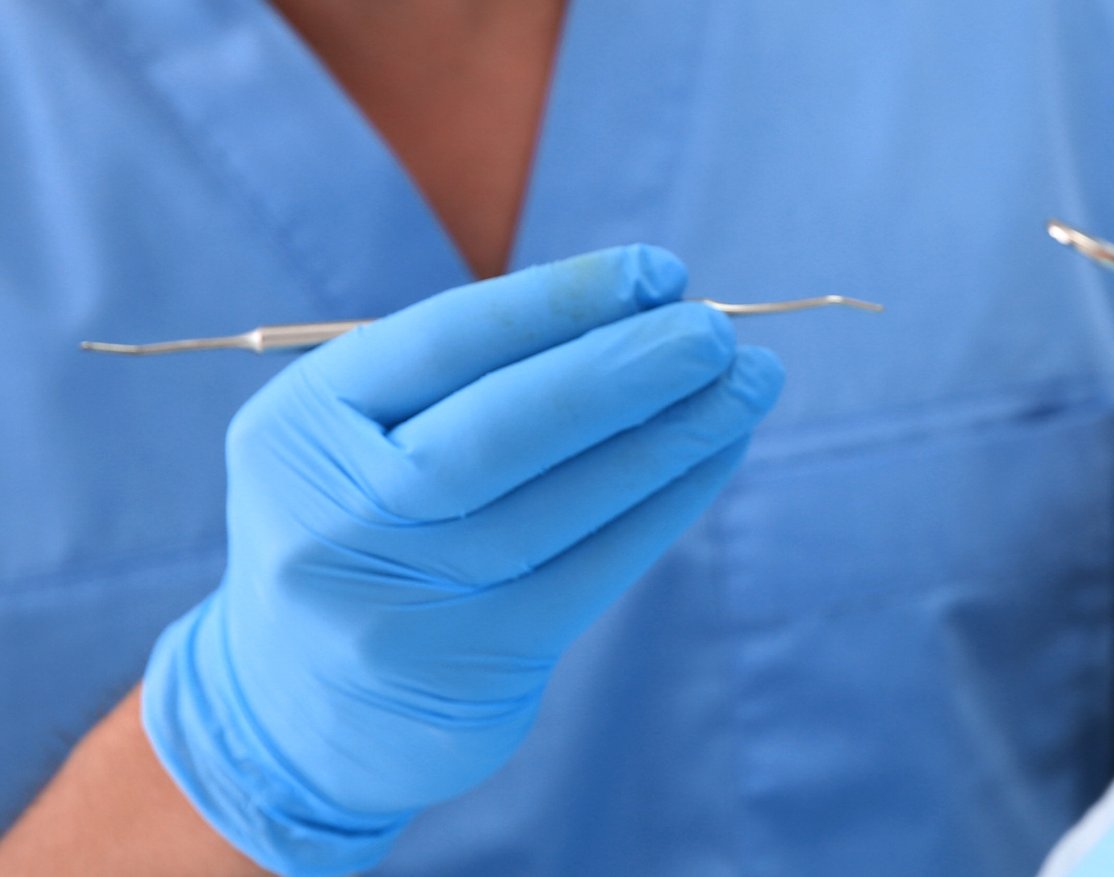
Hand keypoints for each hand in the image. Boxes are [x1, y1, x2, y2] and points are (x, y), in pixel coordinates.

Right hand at [141, 246, 781, 874]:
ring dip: (674, 434)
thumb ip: (467, 377)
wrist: (303, 706)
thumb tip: (641, 308)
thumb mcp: (362, 439)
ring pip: (567, 500)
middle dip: (626, 368)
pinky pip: (597, 565)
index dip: (559, 300)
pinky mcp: (477, 664)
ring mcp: (406, 603)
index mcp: (298, 432)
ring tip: (748, 382)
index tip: (656, 272)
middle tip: (715, 329)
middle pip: (505, 428)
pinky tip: (718, 451)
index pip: (440, 345)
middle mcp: (338, 520)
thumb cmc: (363, 524)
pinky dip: (668, 500)